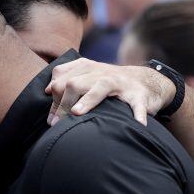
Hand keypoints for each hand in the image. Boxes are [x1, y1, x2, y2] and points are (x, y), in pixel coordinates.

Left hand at [45, 58, 174, 125]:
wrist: (147, 81)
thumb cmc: (111, 84)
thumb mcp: (88, 76)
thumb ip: (67, 79)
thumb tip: (46, 91)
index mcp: (87, 68)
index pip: (62, 78)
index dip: (53, 98)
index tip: (52, 118)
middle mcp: (102, 73)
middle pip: (74, 83)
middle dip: (62, 103)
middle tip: (57, 124)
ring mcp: (121, 83)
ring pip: (101, 87)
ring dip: (88, 99)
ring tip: (77, 112)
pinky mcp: (139, 95)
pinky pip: (138, 104)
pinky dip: (138, 114)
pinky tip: (138, 124)